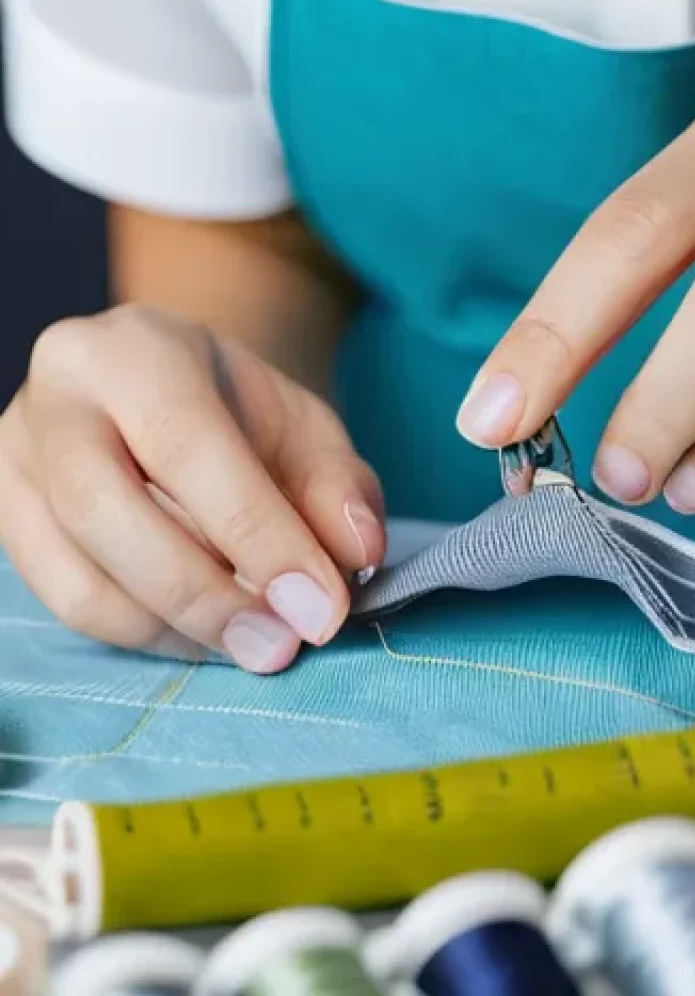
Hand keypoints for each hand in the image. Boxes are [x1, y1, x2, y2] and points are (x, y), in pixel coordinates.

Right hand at [0, 306, 385, 672]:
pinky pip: (65, 602)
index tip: (319, 608)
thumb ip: (339, 486)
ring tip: (252, 642)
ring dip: (174, 630)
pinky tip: (204, 635)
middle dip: (203, 596)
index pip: (188, 447)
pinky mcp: (6, 518)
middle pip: (106, 513)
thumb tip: (357, 552)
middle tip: (279, 646)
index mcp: (136, 350)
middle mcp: (58, 397)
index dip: (258, 536)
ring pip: (75, 576)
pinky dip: (144, 635)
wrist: (175, 397)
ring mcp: (16, 461)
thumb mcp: (310, 431)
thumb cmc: (246, 417)